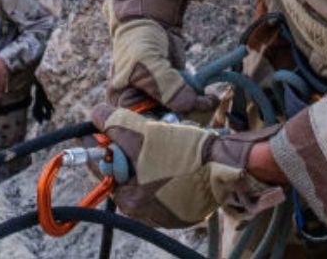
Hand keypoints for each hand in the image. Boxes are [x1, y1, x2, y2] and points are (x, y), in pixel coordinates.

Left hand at [89, 106, 279, 227]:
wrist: (231, 164)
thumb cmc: (184, 154)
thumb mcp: (144, 134)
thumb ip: (115, 124)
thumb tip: (96, 114)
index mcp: (133, 201)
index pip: (105, 170)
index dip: (100, 144)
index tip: (96, 126)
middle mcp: (150, 211)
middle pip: (127, 171)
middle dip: (128, 145)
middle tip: (131, 125)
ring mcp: (171, 208)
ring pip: (149, 170)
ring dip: (150, 148)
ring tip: (159, 129)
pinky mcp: (189, 200)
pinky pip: (169, 174)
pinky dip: (168, 156)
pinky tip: (176, 141)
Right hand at [105, 0, 213, 116]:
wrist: (152, 18)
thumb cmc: (139, 38)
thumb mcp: (147, 61)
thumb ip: (165, 84)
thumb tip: (187, 105)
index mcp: (122, 102)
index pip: (142, 125)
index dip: (163, 128)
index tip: (184, 125)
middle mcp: (140, 105)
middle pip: (164, 122)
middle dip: (184, 117)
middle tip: (202, 109)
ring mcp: (160, 99)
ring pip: (180, 113)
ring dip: (196, 108)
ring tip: (209, 100)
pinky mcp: (176, 91)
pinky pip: (190, 102)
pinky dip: (201, 100)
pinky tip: (211, 97)